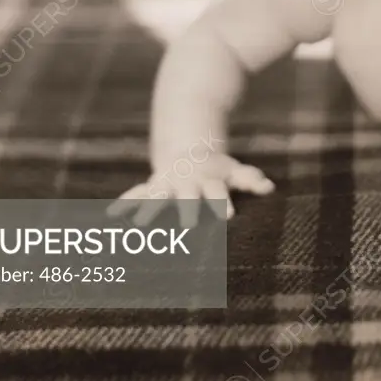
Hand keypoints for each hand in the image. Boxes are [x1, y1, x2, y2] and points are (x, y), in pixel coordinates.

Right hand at [106, 152, 273, 228]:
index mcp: (208, 182)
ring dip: (147, 210)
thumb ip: (250, 179)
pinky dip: (124, 204)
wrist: (189, 152)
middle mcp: (186, 183)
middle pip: (187, 197)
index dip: (222, 202)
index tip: (228, 216)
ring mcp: (167, 184)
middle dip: (186, 210)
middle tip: (186, 228)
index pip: (217, 193)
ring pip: (156, 196)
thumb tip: (269, 186)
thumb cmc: (218, 170)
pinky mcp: (152, 186)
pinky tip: (111, 216)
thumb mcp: (234, 171)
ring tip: (137, 226)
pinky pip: (136, 195)